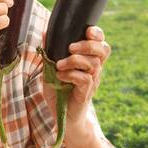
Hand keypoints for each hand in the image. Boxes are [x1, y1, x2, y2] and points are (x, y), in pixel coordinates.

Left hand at [43, 25, 110, 140]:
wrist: (62, 117)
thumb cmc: (58, 91)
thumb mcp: (51, 70)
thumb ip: (50, 53)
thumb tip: (45, 33)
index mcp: (89, 61)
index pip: (101, 44)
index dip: (98, 35)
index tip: (88, 31)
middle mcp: (95, 70)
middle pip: (103, 50)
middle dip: (87, 45)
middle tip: (70, 48)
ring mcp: (92, 82)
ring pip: (93, 64)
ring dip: (74, 60)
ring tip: (59, 65)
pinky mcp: (86, 93)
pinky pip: (85, 79)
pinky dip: (71, 74)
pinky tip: (60, 77)